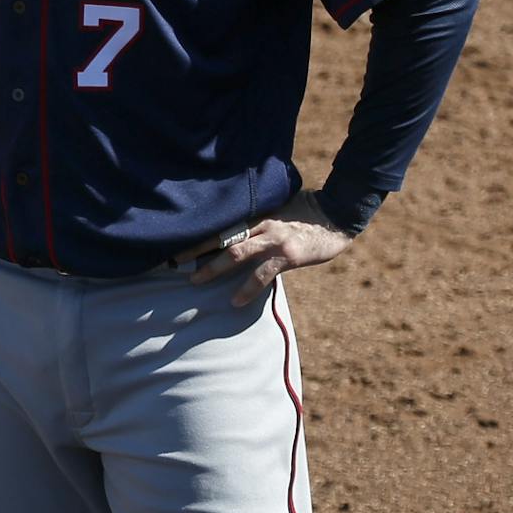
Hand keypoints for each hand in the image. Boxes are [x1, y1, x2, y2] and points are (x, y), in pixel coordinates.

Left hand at [189, 189, 353, 304]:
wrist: (337, 216)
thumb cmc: (307, 213)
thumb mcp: (279, 211)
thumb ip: (260, 221)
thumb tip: (239, 235)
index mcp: (257, 215)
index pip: (222, 225)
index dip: (200, 236)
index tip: (179, 245)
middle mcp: (261, 224)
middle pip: (222, 237)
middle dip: (197, 250)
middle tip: (175, 263)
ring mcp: (274, 239)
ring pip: (236, 253)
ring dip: (214, 268)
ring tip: (196, 281)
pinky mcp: (288, 255)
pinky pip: (262, 274)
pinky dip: (247, 288)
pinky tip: (235, 301)